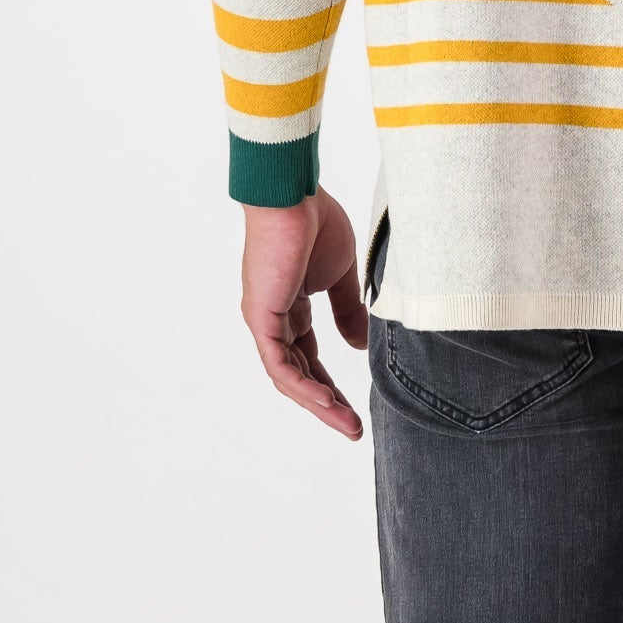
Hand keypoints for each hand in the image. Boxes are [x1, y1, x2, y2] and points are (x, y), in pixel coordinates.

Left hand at [241, 190, 370, 439]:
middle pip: (300, 375)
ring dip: (319, 403)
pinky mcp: (262, 317)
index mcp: (291, 308)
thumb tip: (360, 345)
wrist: (293, 195)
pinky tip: (325, 401)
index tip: (354, 408)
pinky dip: (302, 386)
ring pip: (289, 377)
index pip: (309, 358)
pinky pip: (280, 364)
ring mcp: (265, 320)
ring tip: (347, 425)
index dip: (331, 384)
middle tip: (353, 428)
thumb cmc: (315, 222)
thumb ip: (347, 309)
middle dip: (327, 404)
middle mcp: (273, 320)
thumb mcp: (341, 274)